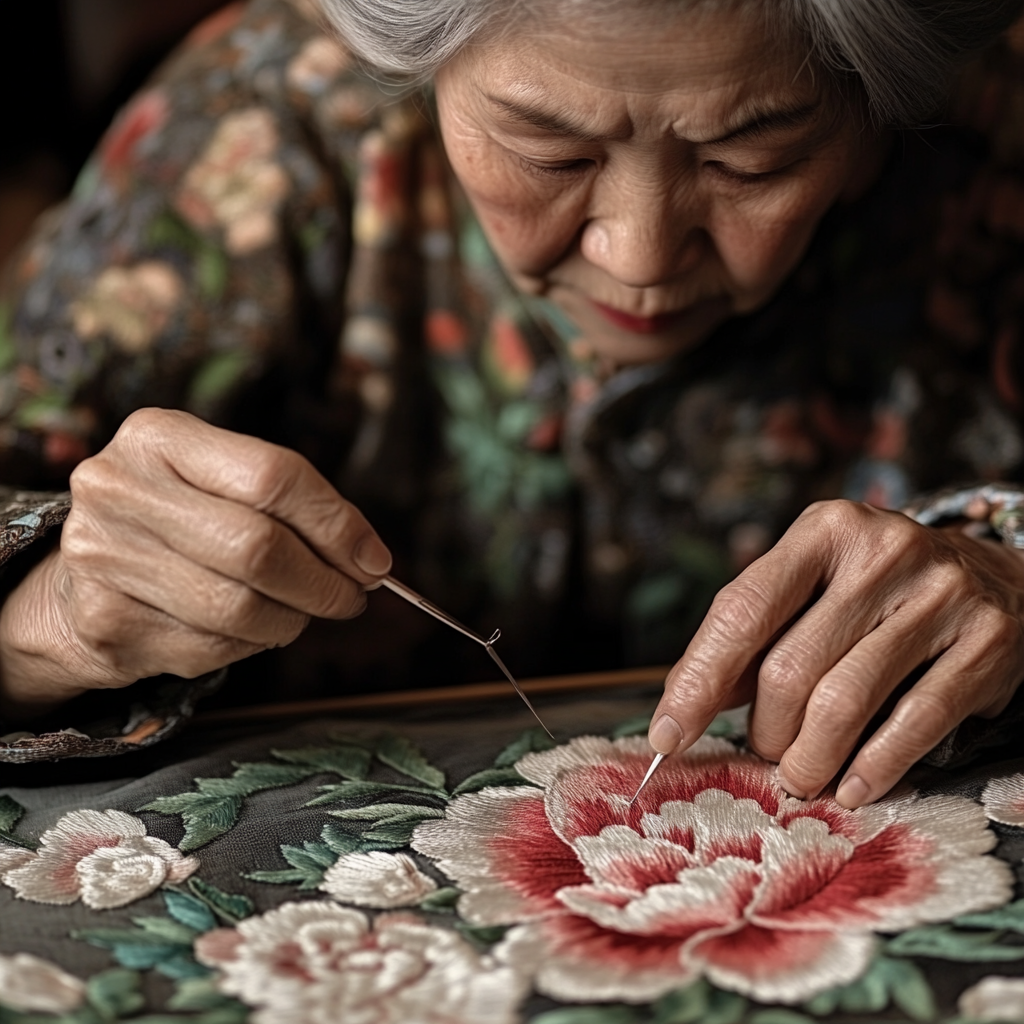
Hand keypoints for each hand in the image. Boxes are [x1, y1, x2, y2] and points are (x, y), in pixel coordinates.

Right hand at [0, 408, 391, 713]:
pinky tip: (249, 629)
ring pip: (240, 608)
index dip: (337, 524)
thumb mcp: (220, 482)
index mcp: (159, 436)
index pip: (274, 476)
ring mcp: (105, 557)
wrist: (78, 580)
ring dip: (293, 621)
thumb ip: (292, 506)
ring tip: (302, 613)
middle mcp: (119, 488)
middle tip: (352, 597)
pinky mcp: (104, 622)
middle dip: (324, 582)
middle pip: (258, 547)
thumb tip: (368, 559)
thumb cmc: (177, 521)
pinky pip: (211, 647)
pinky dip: (250, 645)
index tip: (373, 559)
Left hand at [647, 499, 1023, 807]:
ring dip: (811, 758)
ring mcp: (939, 594)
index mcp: (822, 530)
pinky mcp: (986, 641)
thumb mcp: (812, 587)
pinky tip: (854, 787)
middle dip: (766, 730)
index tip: (669, 734)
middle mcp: (881, 552)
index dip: (699, 679)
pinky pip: (915, 721)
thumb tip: (687, 705)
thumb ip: (755, 636)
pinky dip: (874, 768)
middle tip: (765, 752)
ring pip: (845, 702)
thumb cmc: (874, 591)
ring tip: (800, 776)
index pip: (742, 610)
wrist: (995, 576)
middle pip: (790, 667)